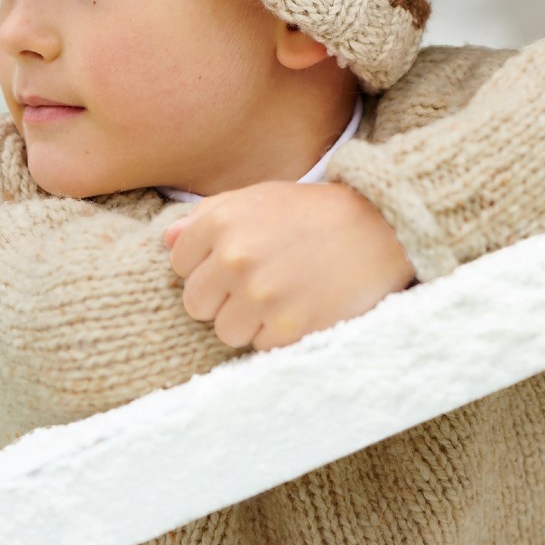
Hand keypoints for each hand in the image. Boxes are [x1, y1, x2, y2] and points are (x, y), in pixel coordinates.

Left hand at [162, 181, 416, 351]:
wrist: (378, 227)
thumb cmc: (312, 212)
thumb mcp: (257, 198)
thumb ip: (208, 216)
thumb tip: (166, 242)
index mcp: (220, 221)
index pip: (179, 264)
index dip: (206, 265)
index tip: (236, 259)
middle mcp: (234, 258)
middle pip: (195, 304)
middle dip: (221, 297)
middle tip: (258, 281)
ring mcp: (260, 295)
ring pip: (224, 331)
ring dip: (248, 320)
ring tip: (280, 294)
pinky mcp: (288, 327)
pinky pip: (259, 346)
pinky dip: (276, 334)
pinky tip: (299, 306)